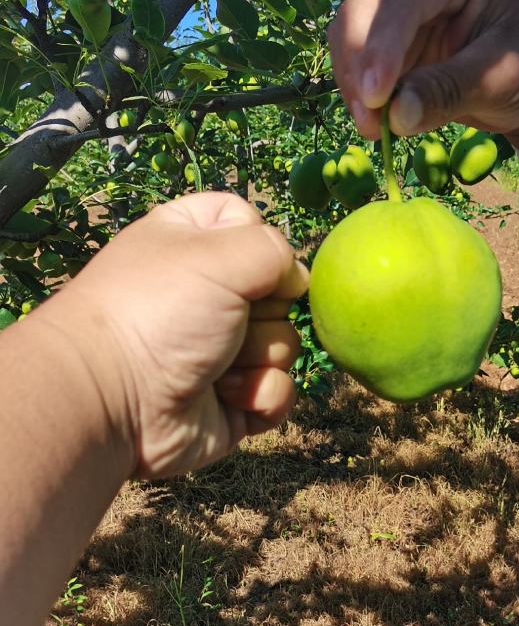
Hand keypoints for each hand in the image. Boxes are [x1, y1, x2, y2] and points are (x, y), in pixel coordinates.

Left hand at [46, 192, 306, 478]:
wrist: (114, 403)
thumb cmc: (159, 312)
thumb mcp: (218, 255)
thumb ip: (274, 249)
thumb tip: (297, 280)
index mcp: (191, 245)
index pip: (247, 222)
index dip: (262, 243)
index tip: (253, 264)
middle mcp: (207, 296)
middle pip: (278, 292)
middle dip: (267, 311)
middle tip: (231, 323)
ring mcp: (223, 352)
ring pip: (284, 345)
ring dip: (260, 358)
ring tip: (218, 368)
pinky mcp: (234, 402)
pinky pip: (278, 392)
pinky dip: (261, 396)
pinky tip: (227, 397)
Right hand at [328, 0, 518, 150]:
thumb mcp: (503, 78)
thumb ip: (450, 91)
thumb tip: (396, 115)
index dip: (382, 45)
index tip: (376, 97)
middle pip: (365, 8)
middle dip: (359, 66)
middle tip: (371, 123)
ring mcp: (405, 4)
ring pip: (352, 36)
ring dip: (355, 85)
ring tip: (377, 129)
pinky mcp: (395, 39)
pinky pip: (361, 63)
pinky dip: (363, 95)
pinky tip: (381, 122)